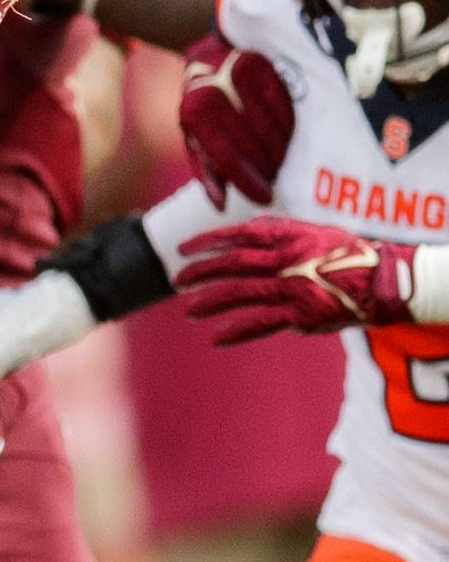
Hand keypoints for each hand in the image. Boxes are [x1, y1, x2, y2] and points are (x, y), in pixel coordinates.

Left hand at [177, 219, 414, 342]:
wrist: (384, 282)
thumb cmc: (348, 255)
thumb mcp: (315, 232)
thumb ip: (281, 228)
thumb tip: (250, 222)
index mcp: (289, 237)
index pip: (239, 234)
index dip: (207, 240)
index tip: (182, 248)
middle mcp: (287, 260)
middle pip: (232, 263)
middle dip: (200, 271)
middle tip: (177, 279)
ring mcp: (292, 287)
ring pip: (239, 293)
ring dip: (209, 301)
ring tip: (188, 310)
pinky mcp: (300, 313)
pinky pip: (260, 323)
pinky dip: (236, 331)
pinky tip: (216, 338)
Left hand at [179, 32, 292, 208]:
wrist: (209, 54)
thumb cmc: (201, 105)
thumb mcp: (194, 137)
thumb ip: (206, 170)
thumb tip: (221, 205)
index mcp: (194, 115)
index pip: (226, 156)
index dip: (247, 181)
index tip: (264, 198)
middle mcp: (214, 94)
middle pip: (251, 143)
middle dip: (267, 168)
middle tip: (278, 183)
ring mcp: (238, 78)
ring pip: (270, 125)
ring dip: (281, 150)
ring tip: (284, 165)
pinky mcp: (262, 66)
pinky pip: (283, 103)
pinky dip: (289, 126)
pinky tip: (291, 139)